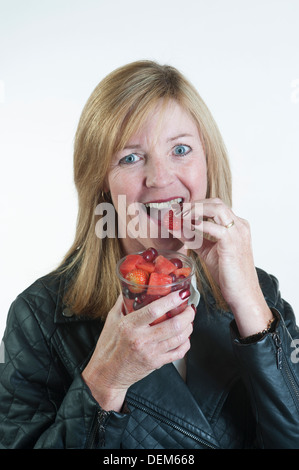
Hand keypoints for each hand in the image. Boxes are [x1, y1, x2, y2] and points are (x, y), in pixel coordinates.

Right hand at [82, 291, 194, 411]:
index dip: (172, 300)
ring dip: (189, 327)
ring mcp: (151, 353)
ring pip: (179, 338)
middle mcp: (141, 339)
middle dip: (187, 314)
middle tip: (189, 308)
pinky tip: (185, 337)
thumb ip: (122, 302)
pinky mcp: (156, 363)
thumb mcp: (111, 320)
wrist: (106, 375)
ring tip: (189, 319)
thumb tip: (130, 286)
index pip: (154, 310)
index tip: (181, 294)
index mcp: (129, 326)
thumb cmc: (108, 347)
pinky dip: (186, 343)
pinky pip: (178, 353)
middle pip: (173, 325)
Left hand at [169, 198, 272, 335]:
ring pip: (216, 209)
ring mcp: (238, 233)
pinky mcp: (232, 244)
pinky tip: (188, 227)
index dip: (195, 205)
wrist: (242, 293)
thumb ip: (194, 238)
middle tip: (175, 211)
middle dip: (193, 205)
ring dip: (194, 211)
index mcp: (236, 225)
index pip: (214, 206)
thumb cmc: (228, 274)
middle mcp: (239, 225)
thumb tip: (176, 228)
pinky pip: (215, 228)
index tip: (178, 210)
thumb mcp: (207, 251)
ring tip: (179, 217)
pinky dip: (200, 225)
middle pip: (215, 203)